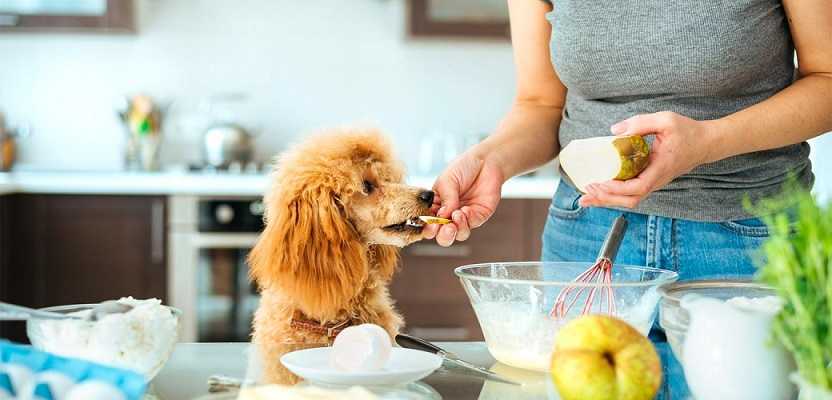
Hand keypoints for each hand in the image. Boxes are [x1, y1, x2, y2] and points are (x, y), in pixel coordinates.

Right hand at [424, 152, 503, 246]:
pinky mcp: (479, 216)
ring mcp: (464, 217)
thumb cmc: (463, 168)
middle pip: (442, 236)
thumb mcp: (447, 180)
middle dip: (443, 235)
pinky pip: (472, 225)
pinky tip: (466, 210)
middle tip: (445, 227)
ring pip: (459, 235)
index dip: (428, 228)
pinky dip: (467, 220)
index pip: (428, 223)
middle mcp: (449, 215)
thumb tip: (442, 217)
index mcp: (436, 206)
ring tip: (456, 216)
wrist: (486, 161)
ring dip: (456, 229)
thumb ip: (445, 199)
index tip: (431, 224)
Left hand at [579, 111, 716, 208]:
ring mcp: (654, 182)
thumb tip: (614, 131)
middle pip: (630, 199)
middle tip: (585, 194)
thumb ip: (640, 123)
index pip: (638, 187)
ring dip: (607, 200)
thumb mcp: (665, 120)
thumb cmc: (687, 131)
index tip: (600, 184)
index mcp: (660, 168)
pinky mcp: (651, 180)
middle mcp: (657, 180)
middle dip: (606, 199)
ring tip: (586, 198)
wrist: (706, 143)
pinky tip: (600, 191)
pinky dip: (614, 194)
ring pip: (630, 199)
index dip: (617, 189)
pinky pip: (631, 192)